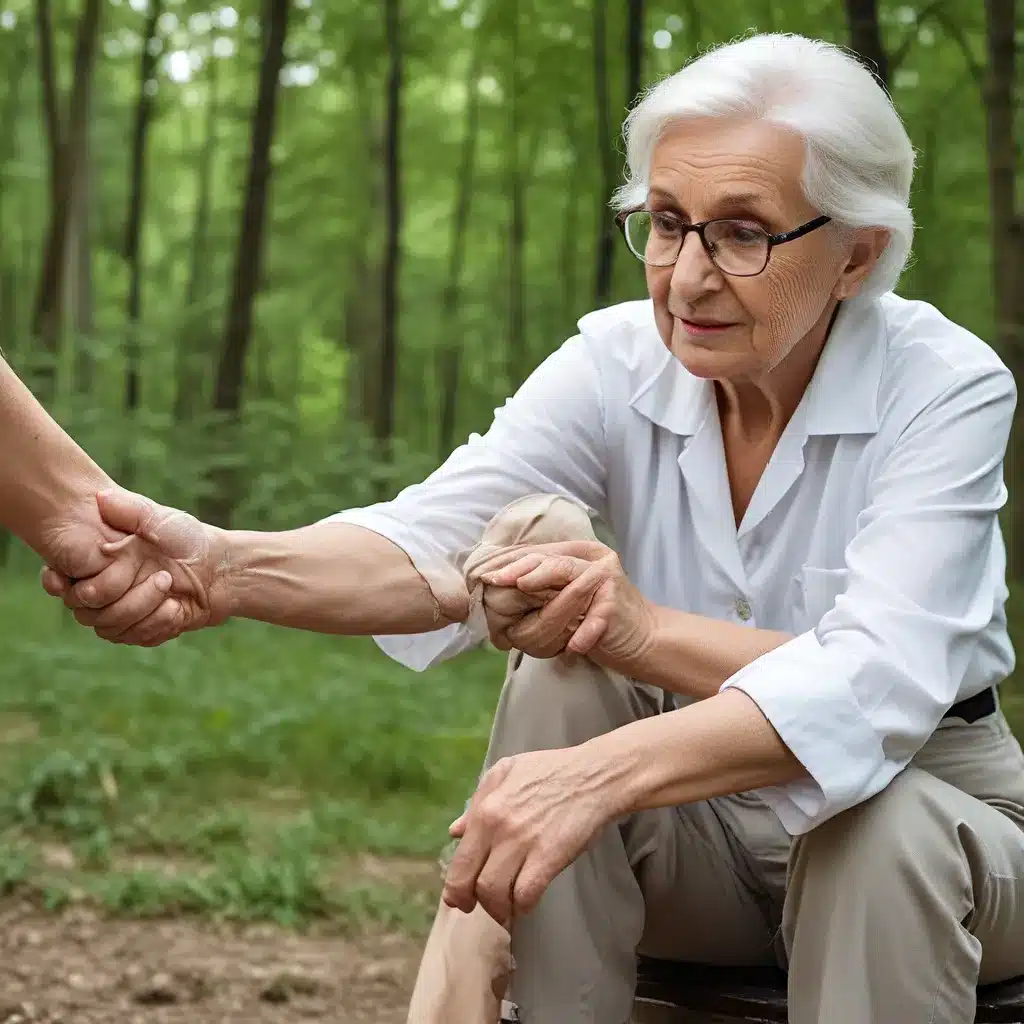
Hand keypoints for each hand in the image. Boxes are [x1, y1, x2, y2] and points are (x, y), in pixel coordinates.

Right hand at [41, 488, 229, 645]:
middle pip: (87, 611)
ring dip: (143, 611)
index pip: (59, 579)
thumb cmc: (189, 539)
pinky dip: (157, 625)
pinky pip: (135, 638)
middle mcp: (105, 588)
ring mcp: (122, 611)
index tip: (63, 580)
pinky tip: (177, 609)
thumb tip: (102, 497)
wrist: (220, 570)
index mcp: (101, 562)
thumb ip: (132, 510)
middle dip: (124, 598)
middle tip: (163, 578)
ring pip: (110, 628)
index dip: (55, 582)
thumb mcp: (162, 520)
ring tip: (172, 591)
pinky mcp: (142, 629)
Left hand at [441, 745, 618, 923]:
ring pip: (494, 893)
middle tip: (478, 909)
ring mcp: (524, 843)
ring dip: (498, 908)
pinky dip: (523, 906)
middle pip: (470, 881)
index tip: (460, 898)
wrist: (595, 775)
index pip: (459, 859)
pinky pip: (526, 894)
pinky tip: (527, 902)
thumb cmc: (551, 771)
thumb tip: (456, 831)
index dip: (455, 886)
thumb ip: (479, 802)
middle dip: (469, 902)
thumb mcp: (506, 773)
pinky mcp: (549, 856)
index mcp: (485, 808)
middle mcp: (498, 828)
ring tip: (506, 907)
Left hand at [476, 541, 656, 670]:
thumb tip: (499, 586)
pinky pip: (595, 615)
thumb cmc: (598, 621)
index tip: (486, 574)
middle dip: (519, 568)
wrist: (644, 639)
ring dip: (543, 580)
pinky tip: (570, 647)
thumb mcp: (567, 598)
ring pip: (569, 573)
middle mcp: (595, 560)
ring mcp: (607, 579)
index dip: (512, 561)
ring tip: (521, 586)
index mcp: (581, 555)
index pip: (541, 553)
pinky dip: (583, 633)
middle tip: (495, 579)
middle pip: (552, 559)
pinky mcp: (617, 603)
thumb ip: (544, 587)